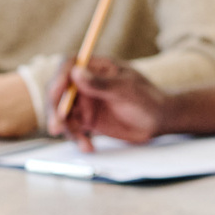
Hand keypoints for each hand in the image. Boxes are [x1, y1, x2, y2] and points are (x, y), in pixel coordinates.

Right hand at [48, 56, 166, 148]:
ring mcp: (85, 101)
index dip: (58, 79)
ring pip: (64, 113)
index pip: (68, 66)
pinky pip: (74, 128)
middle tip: (57, 127)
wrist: (158, 120)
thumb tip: (75, 73)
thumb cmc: (148, 98)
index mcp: (96, 67)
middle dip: (56, 110)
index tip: (56, 94)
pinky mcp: (87, 119)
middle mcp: (86, 83)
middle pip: (59, 91)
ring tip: (84, 144)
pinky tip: (88, 147)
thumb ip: (100, 83)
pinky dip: (77, 139)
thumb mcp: (126, 89)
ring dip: (68, 129)